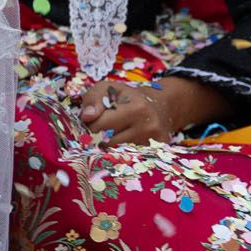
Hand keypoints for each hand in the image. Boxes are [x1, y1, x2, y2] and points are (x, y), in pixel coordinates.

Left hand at [78, 76, 229, 145]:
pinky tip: (122, 149)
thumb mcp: (108, 88)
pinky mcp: (158, 154)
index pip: (97, 124)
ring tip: (111, 138)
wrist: (164, 105)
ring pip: (117, 155)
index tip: (90, 121)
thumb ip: (91, 98)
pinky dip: (123, 157)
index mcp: (133, 106)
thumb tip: (86, 117)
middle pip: (104, 143)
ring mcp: (154, 142)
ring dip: (107, 150)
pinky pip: (132, 161)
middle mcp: (147, 125)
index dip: (88, 125)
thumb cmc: (127, 97)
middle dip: (95, 139)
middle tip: (98, 132)